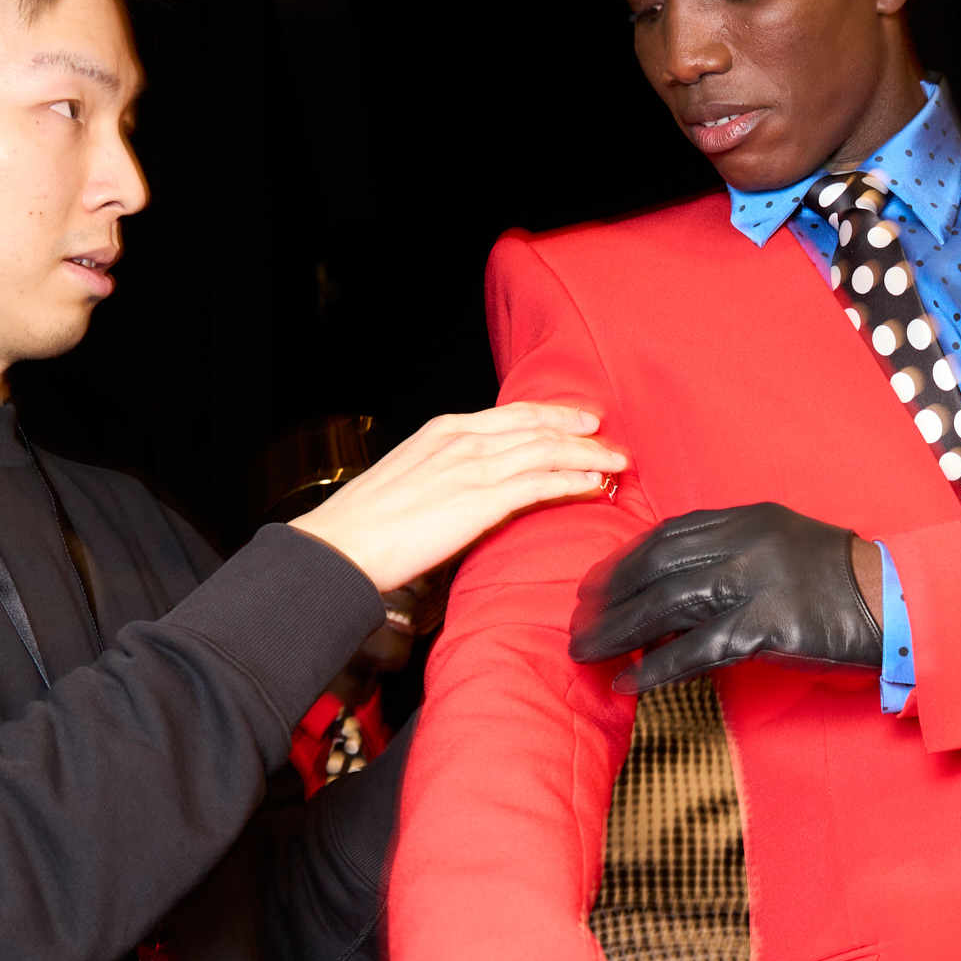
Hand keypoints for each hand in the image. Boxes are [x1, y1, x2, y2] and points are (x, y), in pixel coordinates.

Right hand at [294, 404, 626, 596]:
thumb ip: (444, 475)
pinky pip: (541, 484)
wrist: (342, 545)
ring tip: (617, 462)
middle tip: (608, 435)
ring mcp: (474, 468)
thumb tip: (468, 489)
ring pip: (546, 450)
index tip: (575, 419)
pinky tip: (595, 484)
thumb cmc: (365, 523)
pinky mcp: (482, 500)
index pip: (510, 416)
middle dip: (578, 429)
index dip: (548, 415)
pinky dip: (573, 480)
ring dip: (588, 454)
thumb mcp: (409, 481)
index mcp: (442, 431)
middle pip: (536, 426)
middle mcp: (462, 441)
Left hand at [568, 503, 882, 692]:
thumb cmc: (842, 583)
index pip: (665, 534)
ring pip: (666, 604)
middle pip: (655, 565)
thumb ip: (733, 555)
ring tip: (584, 654)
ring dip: (617, 631)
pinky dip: (656, 668)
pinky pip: (698, 649)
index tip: (591, 588)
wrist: (902, 603)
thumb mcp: (784, 548)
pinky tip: (629, 683)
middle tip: (575, 625)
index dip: (620, 562)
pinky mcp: (770, 625)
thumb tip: (675, 588)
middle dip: (607, 597)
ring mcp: (758, 581)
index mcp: (748, 518)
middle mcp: (746, 541)